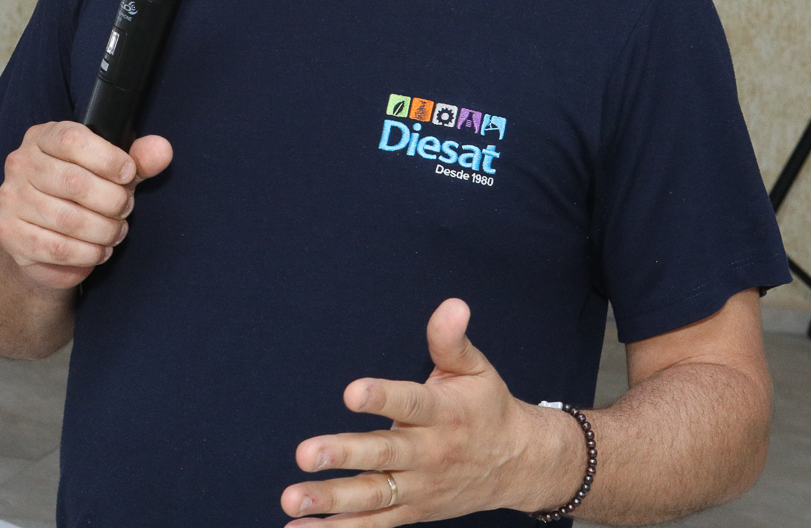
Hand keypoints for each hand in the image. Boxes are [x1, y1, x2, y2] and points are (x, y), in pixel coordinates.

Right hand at [0, 121, 171, 291]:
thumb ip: (138, 159)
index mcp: (44, 137)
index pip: (72, 139)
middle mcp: (20, 163)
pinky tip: (99, 250)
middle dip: (112, 201)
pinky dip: (88, 253)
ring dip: (104, 230)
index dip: (107, 158)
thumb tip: (162, 149)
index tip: (129, 174)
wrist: (44, 238)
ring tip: (116, 232)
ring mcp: (11, 198)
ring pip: (68, 219)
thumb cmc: (82, 195)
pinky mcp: (10, 233)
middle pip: (74, 181)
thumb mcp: (113, 172)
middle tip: (125, 209)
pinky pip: (57, 248)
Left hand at [281, 298, 577, 524]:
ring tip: (292, 496)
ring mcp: (418, 487)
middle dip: (344, 454)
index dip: (382, 398)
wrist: (518, 464)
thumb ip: (451, 340)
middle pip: (383, 454)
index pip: (410, 403)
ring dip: (330, 499)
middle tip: (306, 453)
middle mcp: (428, 452)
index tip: (351, 392)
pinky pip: (373, 524)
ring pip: (372, 495)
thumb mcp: (476, 369)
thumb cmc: (487, 408)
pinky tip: (300, 527)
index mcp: (443, 413)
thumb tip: (452, 304)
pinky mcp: (411, 510)